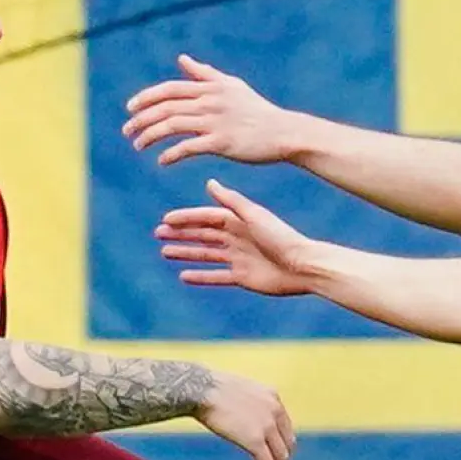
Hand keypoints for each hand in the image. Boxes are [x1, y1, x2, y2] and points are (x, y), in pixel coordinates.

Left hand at [124, 55, 299, 165]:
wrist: (284, 133)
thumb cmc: (258, 111)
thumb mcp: (232, 87)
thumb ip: (205, 74)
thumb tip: (181, 59)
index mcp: (211, 88)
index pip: (169, 89)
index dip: (145, 98)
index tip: (129, 109)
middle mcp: (210, 102)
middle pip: (165, 107)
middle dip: (141, 120)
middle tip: (127, 132)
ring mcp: (216, 122)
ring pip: (171, 126)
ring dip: (149, 137)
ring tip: (138, 146)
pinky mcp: (222, 142)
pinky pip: (188, 147)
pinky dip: (171, 154)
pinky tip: (162, 161)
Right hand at [158, 180, 314, 296]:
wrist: (303, 266)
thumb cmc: (281, 237)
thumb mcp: (254, 216)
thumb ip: (232, 201)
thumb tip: (209, 182)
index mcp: (240, 222)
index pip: (207, 218)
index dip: (187, 218)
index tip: (166, 219)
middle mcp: (238, 239)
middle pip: (204, 235)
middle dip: (182, 234)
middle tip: (158, 234)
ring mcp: (240, 258)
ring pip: (206, 255)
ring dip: (186, 253)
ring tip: (165, 251)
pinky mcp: (243, 277)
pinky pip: (217, 277)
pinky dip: (201, 276)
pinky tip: (183, 276)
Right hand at [195, 369, 294, 459]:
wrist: (201, 389)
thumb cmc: (210, 389)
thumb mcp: (239, 391)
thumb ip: (249, 404)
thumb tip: (243, 415)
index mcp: (273, 397)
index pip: (286, 427)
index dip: (280, 444)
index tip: (271, 454)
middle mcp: (275, 411)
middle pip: (288, 444)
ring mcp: (267, 425)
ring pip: (281, 457)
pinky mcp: (255, 440)